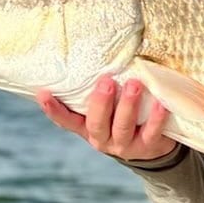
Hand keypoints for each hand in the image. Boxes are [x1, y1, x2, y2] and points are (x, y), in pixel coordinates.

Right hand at [37, 75, 177, 160]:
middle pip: (97, 123)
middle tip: (106, 81)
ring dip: (127, 105)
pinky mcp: (147, 146)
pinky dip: (155, 117)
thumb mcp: (108, 110)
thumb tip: (97, 54)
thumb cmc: (125, 118)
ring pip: (122, 126)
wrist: (152, 148)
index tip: (43, 92)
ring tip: (134, 84)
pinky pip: (151, 131)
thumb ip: (100, 93)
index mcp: (88, 129)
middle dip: (101, 102)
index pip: (67, 121)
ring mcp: (124, 145)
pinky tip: (160, 103)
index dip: (54, 110)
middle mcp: (103, 140)